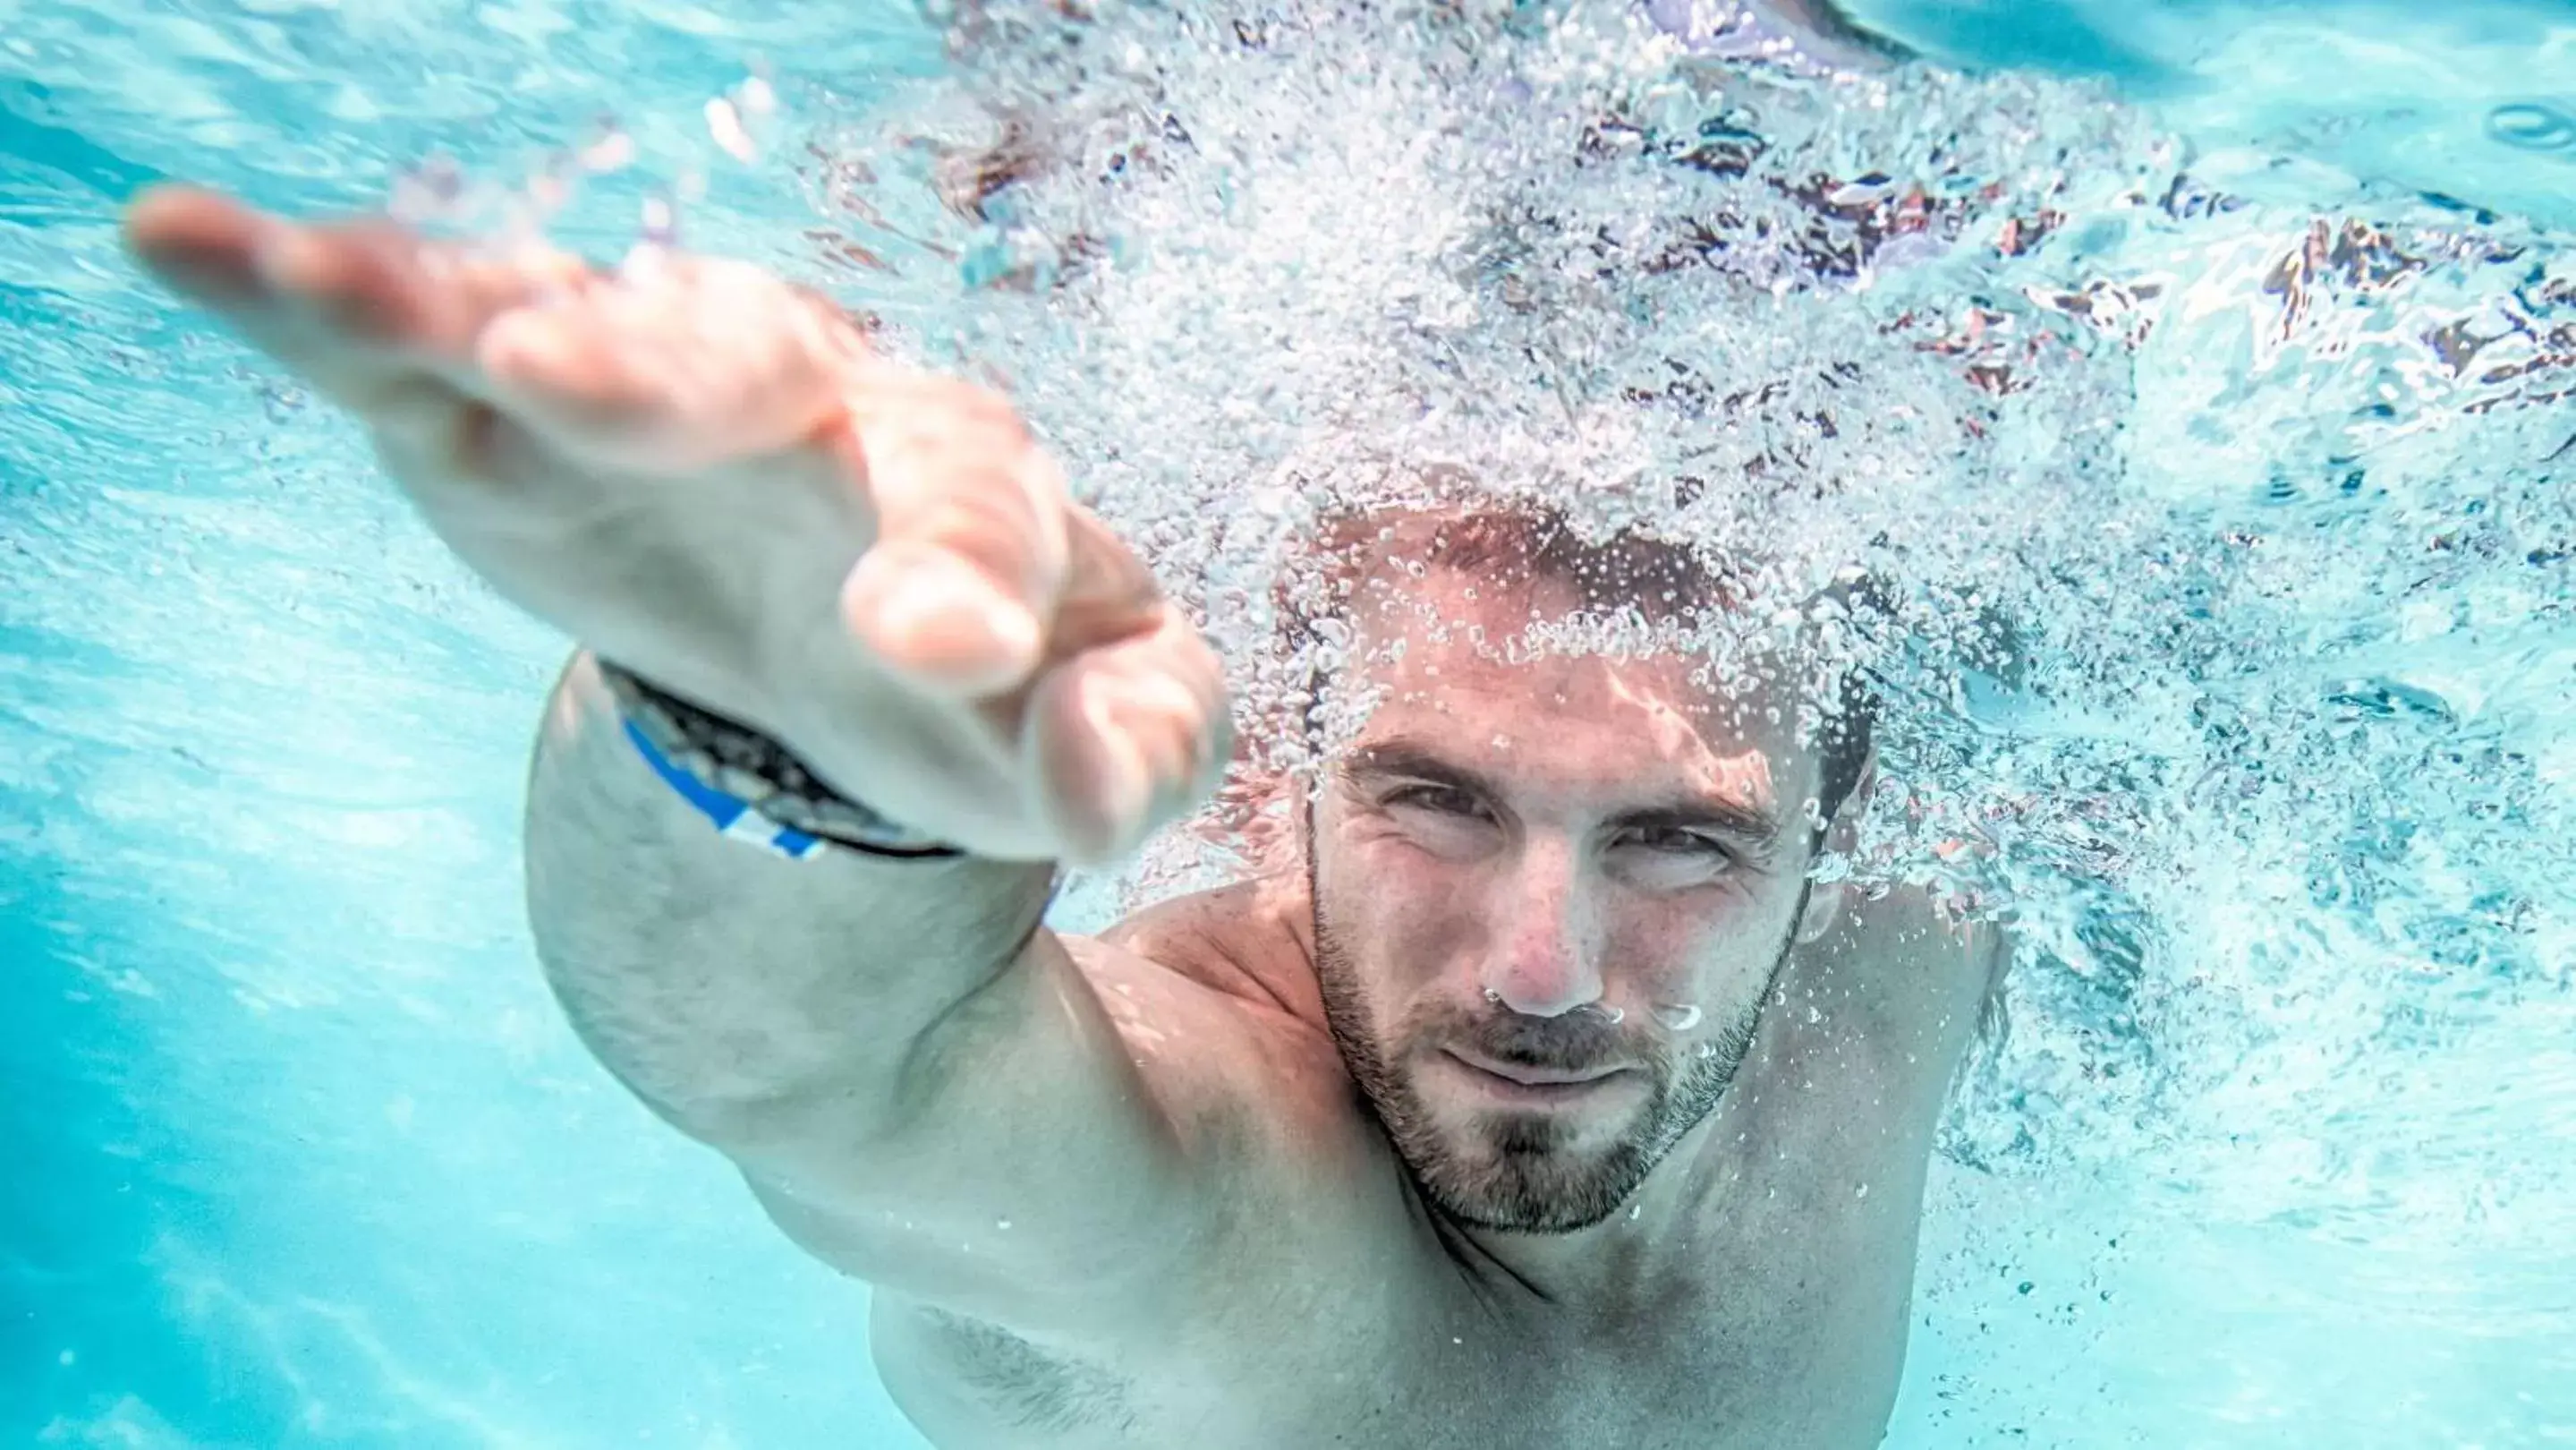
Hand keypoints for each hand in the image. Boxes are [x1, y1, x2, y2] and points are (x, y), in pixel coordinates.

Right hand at [123, 186, 1226, 863]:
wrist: (854, 650)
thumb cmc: (981, 694)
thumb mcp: (1078, 739)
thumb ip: (1125, 756)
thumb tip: (1097, 797)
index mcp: (970, 493)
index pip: (978, 507)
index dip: (958, 570)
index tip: (933, 648)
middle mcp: (817, 408)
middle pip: (753, 364)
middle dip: (671, 377)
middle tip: (573, 386)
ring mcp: (665, 395)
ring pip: (564, 317)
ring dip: (460, 301)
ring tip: (341, 296)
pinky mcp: (516, 413)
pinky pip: (420, 326)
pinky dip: (311, 289)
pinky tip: (194, 248)